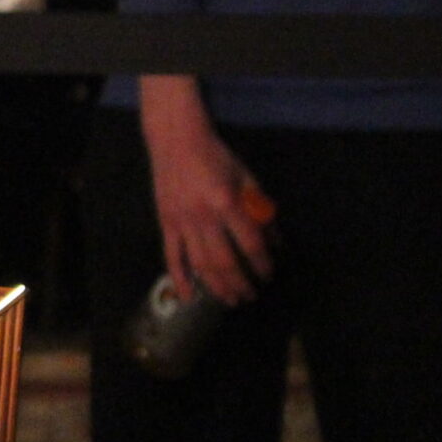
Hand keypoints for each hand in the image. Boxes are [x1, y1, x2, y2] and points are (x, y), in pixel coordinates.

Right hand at [140, 83, 273, 305]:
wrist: (177, 142)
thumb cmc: (217, 157)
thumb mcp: (247, 178)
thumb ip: (260, 210)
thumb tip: (276, 242)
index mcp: (228, 203)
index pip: (250, 243)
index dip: (262, 263)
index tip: (269, 275)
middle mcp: (204, 217)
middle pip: (225, 261)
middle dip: (240, 283)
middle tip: (250, 296)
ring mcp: (182, 222)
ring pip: (199, 264)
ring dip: (216, 286)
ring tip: (229, 300)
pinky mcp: (166, 224)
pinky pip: (172, 256)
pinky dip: (179, 278)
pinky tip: (187, 297)